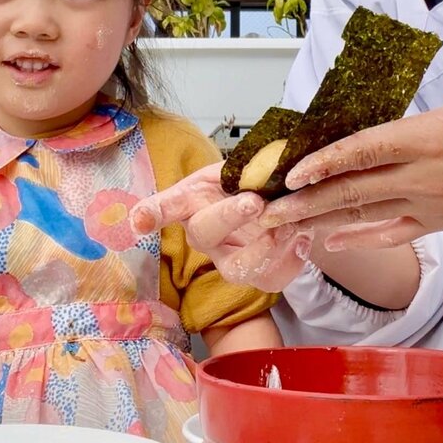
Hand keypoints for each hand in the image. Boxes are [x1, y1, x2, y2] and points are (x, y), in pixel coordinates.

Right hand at [130, 162, 311, 291]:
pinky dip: (292, 260)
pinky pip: (272, 279)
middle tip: (255, 201)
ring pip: (237, 268)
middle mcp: (206, 236)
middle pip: (205, 233)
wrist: (279, 201)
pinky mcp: (260, 276)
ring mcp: (231, 260)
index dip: (152, 214)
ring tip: (290, 225)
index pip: (166, 207)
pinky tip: (303, 237)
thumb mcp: (238, 163)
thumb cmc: (249, 181)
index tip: (139, 222)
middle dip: (229, 217)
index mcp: (193, 203)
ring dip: (265, 248)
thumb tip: (254, 165)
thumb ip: (240, 164)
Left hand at [259, 25, 442, 249]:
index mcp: (432, 140)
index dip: (327, 160)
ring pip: (365, 214)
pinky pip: (393, 232)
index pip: (368, 150)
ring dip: (321, 221)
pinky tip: (333, 241)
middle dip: (306, 201)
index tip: (291, 172)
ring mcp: (431, 204)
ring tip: (283, 228)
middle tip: (264, 213)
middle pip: (353, 189)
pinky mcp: (442, 222)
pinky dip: (361, 237)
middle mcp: (424, 177)